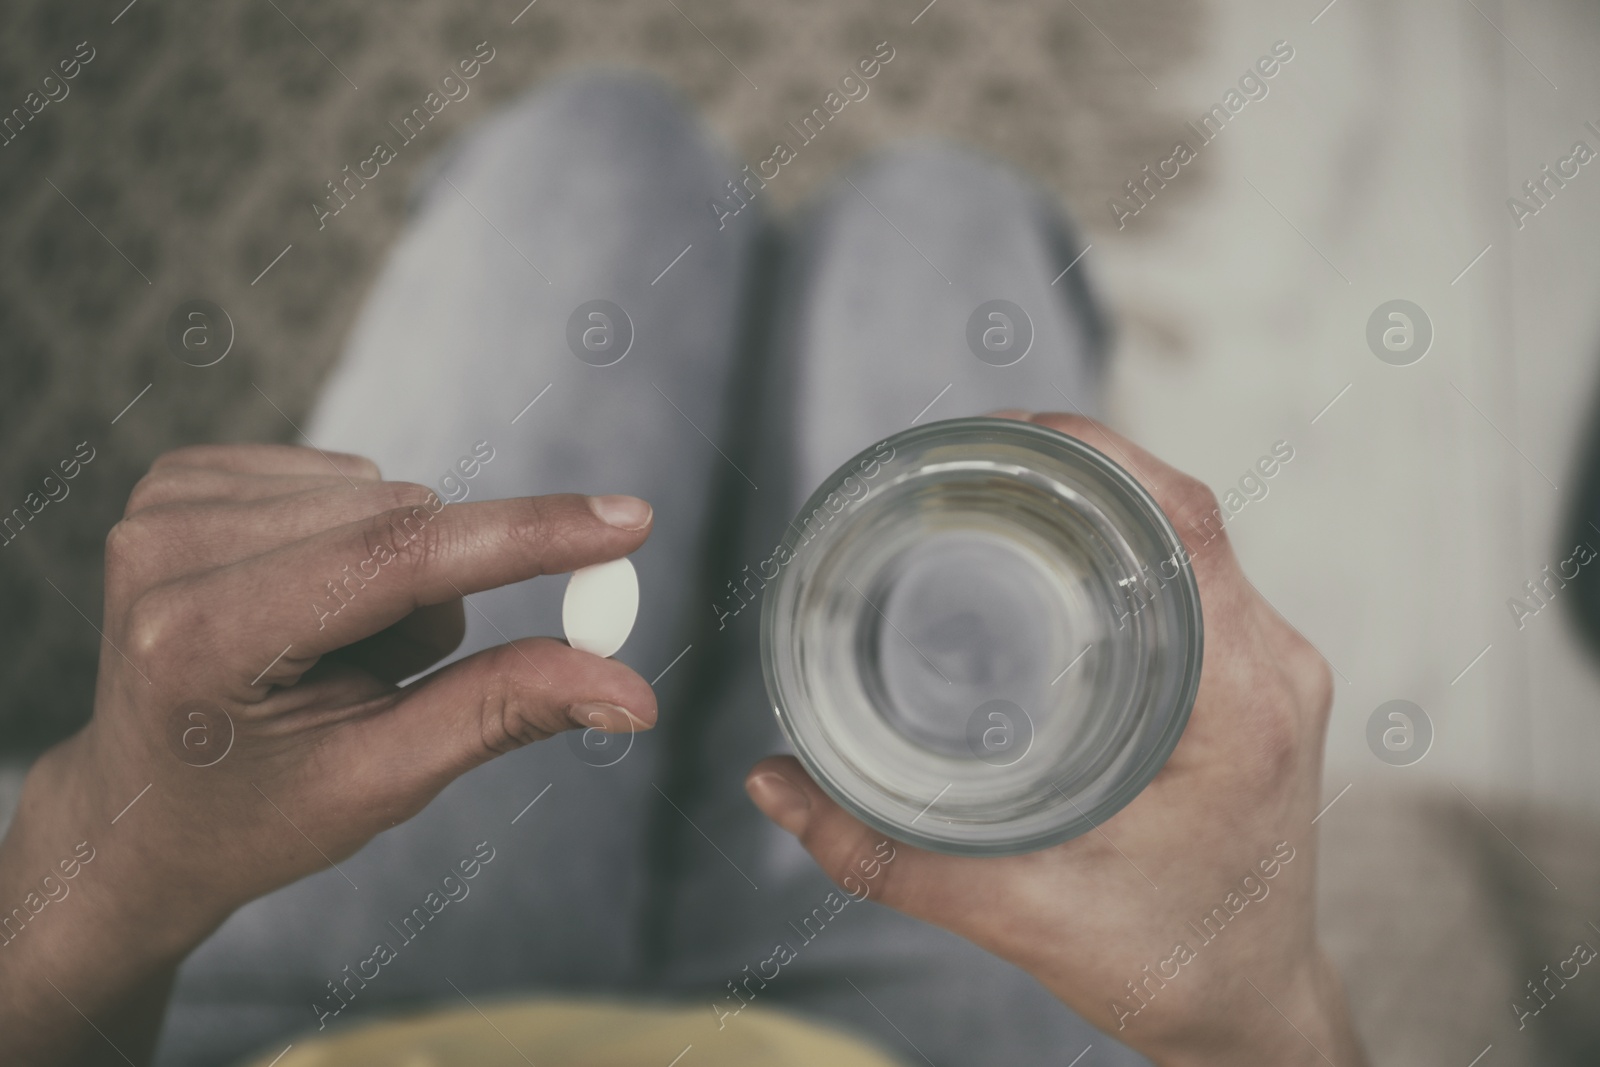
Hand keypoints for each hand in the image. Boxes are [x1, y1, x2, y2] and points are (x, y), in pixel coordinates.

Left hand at [0, 444, 656, 1065]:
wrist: (139, 810)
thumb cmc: (259, 811)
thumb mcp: (385, 778)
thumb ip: (504, 710)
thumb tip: (631, 689)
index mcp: (198, 642)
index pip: (397, 558)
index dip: (526, 536)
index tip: (630, 521)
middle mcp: (165, 551)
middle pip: (404, 522)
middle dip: (434, 597)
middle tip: (379, 679)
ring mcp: (164, 501)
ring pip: (383, 494)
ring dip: (394, 574)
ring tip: (327, 652)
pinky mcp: (181, 476)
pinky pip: (347, 476)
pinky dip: (355, 542)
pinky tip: (303, 606)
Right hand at [746, 413, 1366, 1066]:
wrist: (1250, 1014)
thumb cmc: (1166, 967)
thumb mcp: (1016, 912)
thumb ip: (883, 854)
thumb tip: (773, 783)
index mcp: (1239, 705)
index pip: (1182, 528)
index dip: (1097, 458)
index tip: (1001, 435)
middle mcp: (1274, 669)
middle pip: (1184, 514)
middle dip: (1080, 465)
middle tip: (971, 457)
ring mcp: (1277, 671)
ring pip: (1193, 539)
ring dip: (1106, 499)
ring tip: (1003, 487)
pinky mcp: (1262, 683)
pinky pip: (1199, 578)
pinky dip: (1129, 543)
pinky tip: (1059, 548)